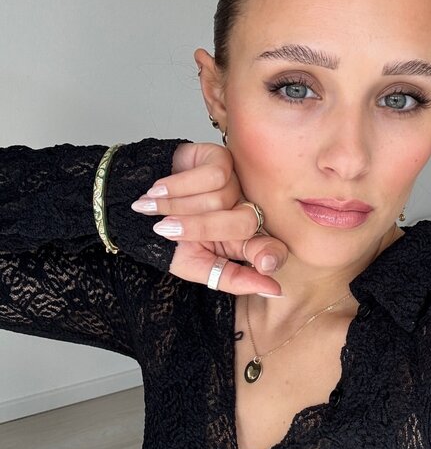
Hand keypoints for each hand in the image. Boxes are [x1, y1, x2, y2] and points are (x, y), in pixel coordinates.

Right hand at [131, 142, 287, 294]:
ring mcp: (236, 183)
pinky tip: (159, 190)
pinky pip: (214, 175)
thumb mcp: (196, 266)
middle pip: (244, 222)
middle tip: (167, 229)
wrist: (136, 209)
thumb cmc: (168, 239)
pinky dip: (181, 185)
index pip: (271, 248)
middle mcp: (244, 210)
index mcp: (243, 241)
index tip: (264, 265)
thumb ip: (232, 279)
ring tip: (153, 208)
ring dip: (179, 205)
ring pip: (222, 198)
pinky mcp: (221, 158)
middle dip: (201, 228)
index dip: (269, 255)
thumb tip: (275, 290)